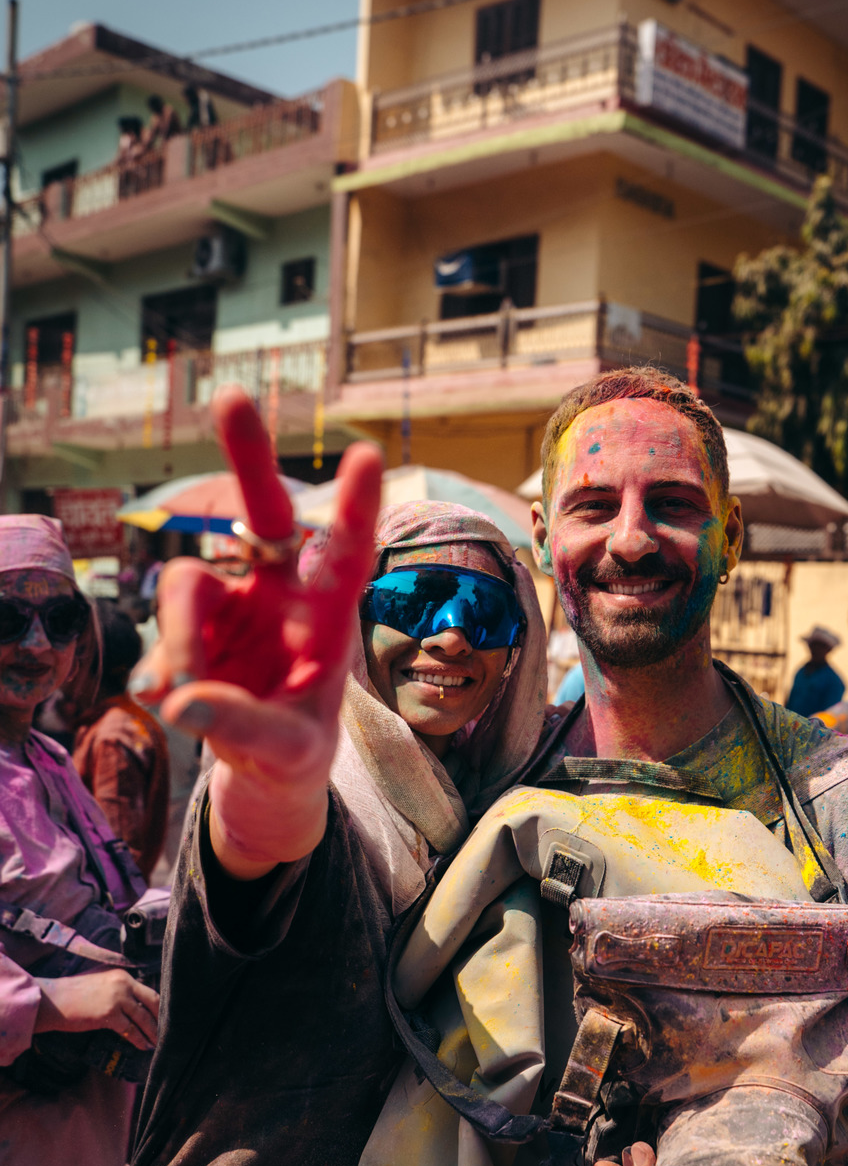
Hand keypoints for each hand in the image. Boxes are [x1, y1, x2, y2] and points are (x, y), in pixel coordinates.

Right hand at [35, 970, 159, 1049]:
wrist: (53, 1001)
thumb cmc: (73, 993)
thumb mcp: (100, 982)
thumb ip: (118, 988)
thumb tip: (134, 1003)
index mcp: (122, 975)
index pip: (147, 990)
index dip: (157, 1005)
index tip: (163, 1016)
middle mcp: (123, 983)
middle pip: (152, 1002)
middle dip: (161, 1018)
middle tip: (166, 1030)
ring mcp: (117, 998)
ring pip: (143, 1018)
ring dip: (152, 1032)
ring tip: (157, 1042)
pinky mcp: (109, 1014)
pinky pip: (130, 1030)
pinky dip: (138, 1039)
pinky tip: (143, 1046)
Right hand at [131, 386, 381, 876]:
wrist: (263, 769)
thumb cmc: (296, 751)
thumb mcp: (289, 753)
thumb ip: (246, 728)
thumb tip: (186, 702)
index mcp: (328, 616)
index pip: (347, 555)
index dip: (356, 508)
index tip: (368, 455)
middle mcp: (280, 593)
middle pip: (264, 513)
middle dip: (249, 456)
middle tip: (231, 396)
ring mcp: (230, 603)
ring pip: (187, 583)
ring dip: (179, 637)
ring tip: (181, 698)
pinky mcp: (189, 623)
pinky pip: (160, 627)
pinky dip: (161, 667)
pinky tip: (173, 703)